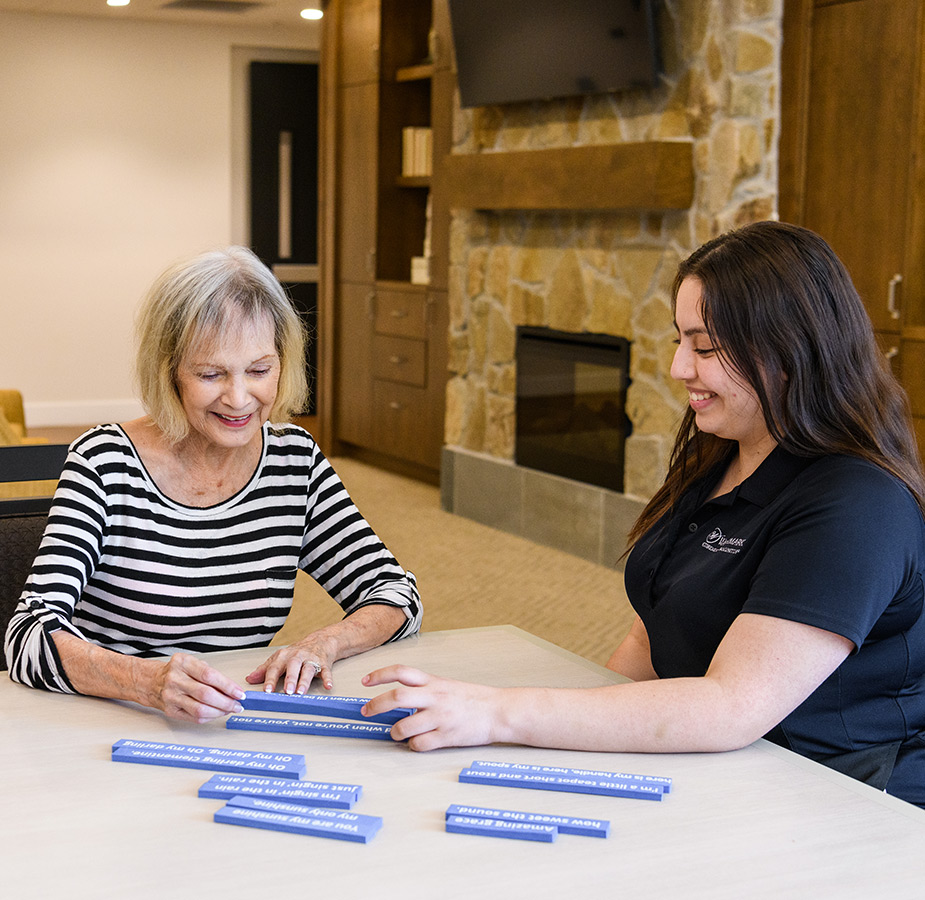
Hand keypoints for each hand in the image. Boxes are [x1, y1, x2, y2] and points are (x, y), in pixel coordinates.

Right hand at [141, 653, 245, 723]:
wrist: (151, 682)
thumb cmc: (176, 671)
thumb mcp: (192, 664)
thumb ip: (211, 675)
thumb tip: (232, 690)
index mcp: (183, 663)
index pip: (209, 675)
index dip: (228, 686)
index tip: (239, 692)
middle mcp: (175, 679)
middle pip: (206, 694)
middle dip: (226, 702)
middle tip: (238, 704)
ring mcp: (171, 696)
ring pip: (200, 709)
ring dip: (219, 711)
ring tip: (229, 709)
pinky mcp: (170, 711)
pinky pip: (194, 718)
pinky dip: (209, 717)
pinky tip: (216, 713)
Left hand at [246, 633, 337, 693]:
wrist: (320, 641)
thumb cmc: (297, 653)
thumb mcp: (279, 658)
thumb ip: (264, 670)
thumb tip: (249, 679)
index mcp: (284, 656)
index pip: (275, 668)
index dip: (270, 679)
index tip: (266, 691)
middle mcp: (297, 657)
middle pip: (293, 666)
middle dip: (290, 679)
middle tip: (287, 692)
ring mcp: (311, 660)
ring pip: (308, 669)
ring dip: (304, 681)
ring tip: (301, 692)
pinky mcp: (323, 664)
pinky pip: (326, 671)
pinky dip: (327, 678)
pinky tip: (328, 686)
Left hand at [361, 665, 502, 750]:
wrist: (499, 711)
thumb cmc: (474, 699)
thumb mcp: (447, 686)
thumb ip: (425, 691)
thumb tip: (399, 700)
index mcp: (434, 682)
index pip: (401, 671)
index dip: (379, 674)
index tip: (365, 681)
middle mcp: (434, 697)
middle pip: (395, 697)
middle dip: (375, 705)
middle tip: (366, 711)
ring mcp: (439, 717)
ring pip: (403, 727)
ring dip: (395, 732)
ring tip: (397, 733)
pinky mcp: (446, 736)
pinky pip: (419, 744)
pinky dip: (413, 745)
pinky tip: (418, 742)